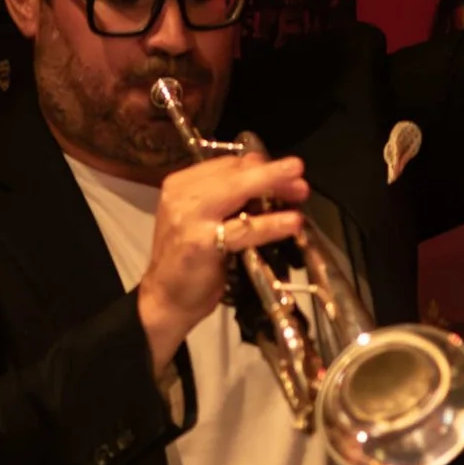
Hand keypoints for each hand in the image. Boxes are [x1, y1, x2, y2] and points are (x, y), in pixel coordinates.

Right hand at [136, 153, 309, 363]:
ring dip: (273, 187)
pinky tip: (292, 223)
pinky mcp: (202, 243)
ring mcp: (189, 217)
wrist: (163, 300)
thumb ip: (225, 199)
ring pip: (239, 192)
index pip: (226, 164)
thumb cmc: (187, 261)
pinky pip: (244, 229)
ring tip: (300, 191)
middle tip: (299, 177)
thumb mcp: (201, 221)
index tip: (285, 172)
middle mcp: (181, 195)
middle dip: (271, 173)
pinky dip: (271, 224)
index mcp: (179, 185)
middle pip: (234, 173)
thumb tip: (262, 173)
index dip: (260, 165)